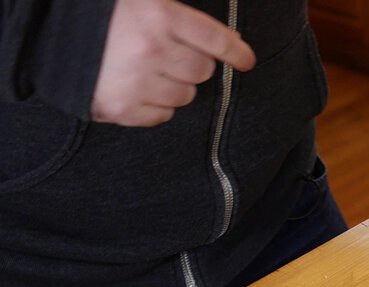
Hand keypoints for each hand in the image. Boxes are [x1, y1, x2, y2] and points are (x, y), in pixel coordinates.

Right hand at [91, 0, 254, 126]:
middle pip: (203, 71)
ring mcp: (136, 80)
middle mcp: (152, 48)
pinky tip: (140, 90)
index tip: (246, 61)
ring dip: (175, 86)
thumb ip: (177, 15)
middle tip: (171, 57)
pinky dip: (157, 107)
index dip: (236, 52)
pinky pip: (161, 116)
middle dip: (193, 65)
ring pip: (185, 96)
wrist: (46, 31)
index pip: (215, 38)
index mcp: (159, 14)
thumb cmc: (99, 13)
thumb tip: (223, 40)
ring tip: (150, 72)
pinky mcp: (120, 107)